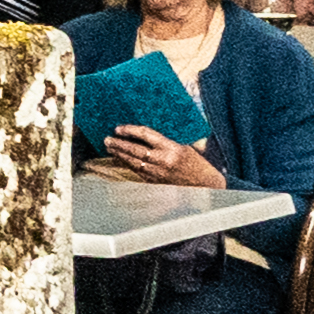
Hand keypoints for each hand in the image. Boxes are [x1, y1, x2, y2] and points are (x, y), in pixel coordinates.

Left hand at [98, 128, 219, 188]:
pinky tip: (119, 159)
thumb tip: (144, 133)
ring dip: (119, 154)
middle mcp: (164, 161)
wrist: (206, 185)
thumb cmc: (197, 163)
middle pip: (135, 150)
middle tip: (107, 139)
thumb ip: (165, 141)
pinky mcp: (156, 182)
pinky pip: (137, 171)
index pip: (146, 135)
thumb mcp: (184, 147)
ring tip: (109, 147)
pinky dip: (127, 164)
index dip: (130, 130)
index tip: (119, 128)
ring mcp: (159, 173)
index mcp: (172, 148)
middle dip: (119, 144)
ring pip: (133, 162)